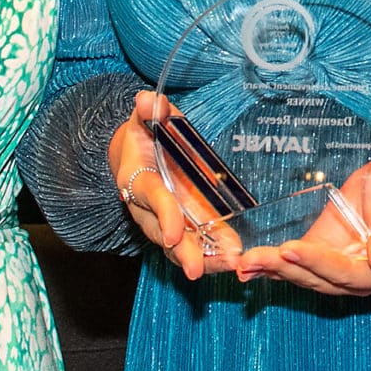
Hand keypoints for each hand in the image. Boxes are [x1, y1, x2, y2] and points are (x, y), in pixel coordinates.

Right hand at [107, 90, 241, 280]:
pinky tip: (235, 263)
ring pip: (180, 248)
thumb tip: (148, 100)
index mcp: (138, 179)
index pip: (153, 199)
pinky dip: (212, 257)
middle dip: (183, 253)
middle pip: (164, 234)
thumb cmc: (145, 133)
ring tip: (229, 268)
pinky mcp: (181, 228)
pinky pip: (194, 247)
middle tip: (198, 270)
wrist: (135, 154)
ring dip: (203, 261)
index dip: (164, 216)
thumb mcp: (145, 118)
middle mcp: (147, 208)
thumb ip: (149, 110)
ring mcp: (164, 221)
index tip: (175, 236)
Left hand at [241, 147, 370, 296]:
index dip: (316, 262)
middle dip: (283, 268)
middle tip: (252, 259)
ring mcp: (340, 266)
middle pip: (317, 278)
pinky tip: (249, 264)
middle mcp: (360, 277)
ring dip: (272, 270)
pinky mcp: (325, 251)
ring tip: (242, 264)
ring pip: (303, 275)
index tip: (290, 250)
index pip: (344, 272)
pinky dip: (275, 264)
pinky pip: (298, 263)